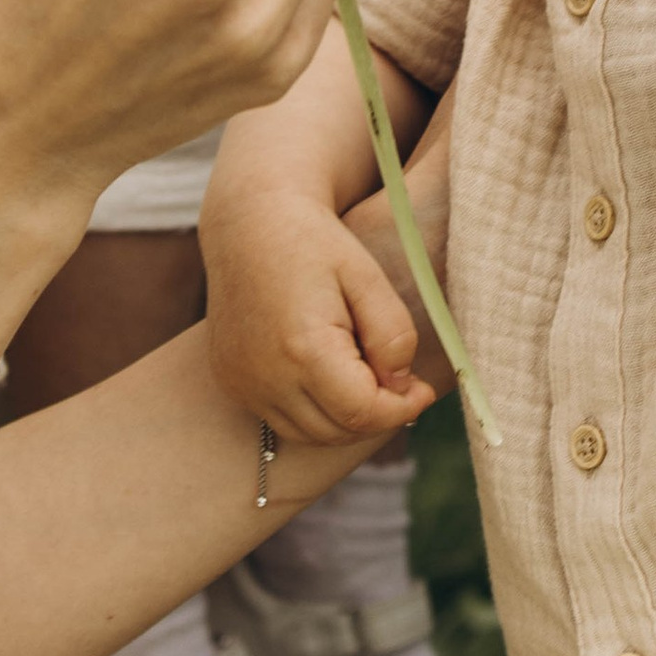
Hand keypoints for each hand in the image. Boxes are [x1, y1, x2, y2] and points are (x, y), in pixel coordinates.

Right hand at [206, 176, 428, 445]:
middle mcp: (265, 376)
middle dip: (376, 415)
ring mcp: (241, 382)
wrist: (250, 222)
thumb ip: (393, 335)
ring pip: (309, 433)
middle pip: (337, 431)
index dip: (402, 408)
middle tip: (398, 381)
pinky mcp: (231, 381)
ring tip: (365, 374)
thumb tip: (400, 386)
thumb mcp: (368, 278)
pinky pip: (280, 418)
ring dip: (344, 417)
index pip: (363, 414)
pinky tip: (328, 372)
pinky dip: (312, 409)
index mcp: (303, 349)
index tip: (424, 390)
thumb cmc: (316, 243)